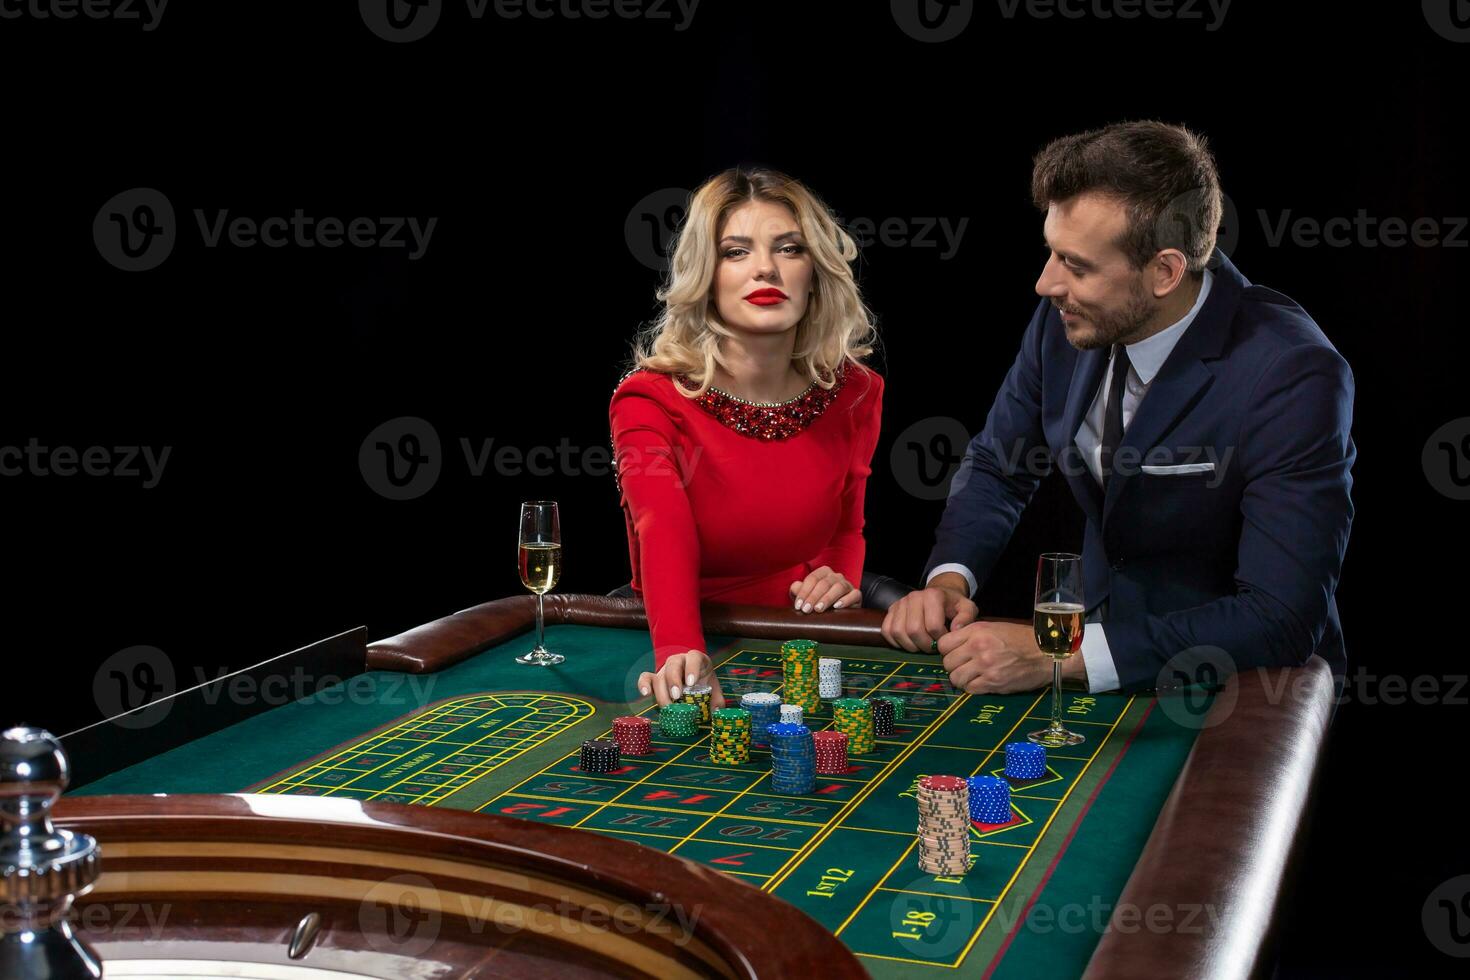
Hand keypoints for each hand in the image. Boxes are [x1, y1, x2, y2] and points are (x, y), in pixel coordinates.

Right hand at [637, 651, 728, 707]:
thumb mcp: (713, 687)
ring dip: (661, 691)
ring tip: (667, 706)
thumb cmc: (703, 682)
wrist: (691, 678)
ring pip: (659, 675)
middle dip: (673, 681)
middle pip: (673, 666)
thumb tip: (717, 712)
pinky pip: (646, 677)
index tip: (691, 682)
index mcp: (696, 659)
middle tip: (676, 696)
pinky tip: (646, 694)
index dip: (691, 668)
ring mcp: (665, 669)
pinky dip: (643, 684)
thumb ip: (717, 699)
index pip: (693, 657)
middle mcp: (679, 661)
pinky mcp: (655, 678)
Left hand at [789, 565, 860, 613]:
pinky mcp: (856, 595)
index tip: (798, 606)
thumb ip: (797, 590)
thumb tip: (795, 588)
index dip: (804, 592)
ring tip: (818, 609)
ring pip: (838, 587)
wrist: (835, 613)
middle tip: (806, 610)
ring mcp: (847, 584)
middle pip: (824, 583)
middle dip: (813, 597)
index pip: (812, 579)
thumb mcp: (805, 595)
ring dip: (827, 598)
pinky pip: (854, 594)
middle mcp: (836, 576)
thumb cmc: (817, 602)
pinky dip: (846, 600)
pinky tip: (837, 607)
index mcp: (823, 572)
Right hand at [881, 582, 979, 651]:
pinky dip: (896, 642)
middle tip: (933, 648)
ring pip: (898, 632)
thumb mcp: (967, 608)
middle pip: (913, 630)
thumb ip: (966, 618)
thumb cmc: (953, 604)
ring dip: (910, 645)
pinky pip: (887, 631)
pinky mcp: (891, 610)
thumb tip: (955, 630)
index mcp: (933, 595)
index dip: (940, 639)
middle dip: (924, 645)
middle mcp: (914, 597)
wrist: (938, 594)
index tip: (946, 640)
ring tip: (921, 645)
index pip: (933, 626)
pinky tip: (909, 642)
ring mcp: (900, 603)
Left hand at [938, 621, 1083, 693]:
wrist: (1046, 654)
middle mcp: (978, 648)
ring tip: (972, 676)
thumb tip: (952, 642)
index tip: (955, 653)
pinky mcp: (993, 683)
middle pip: (947, 662)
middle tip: (965, 666)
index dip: (947, 650)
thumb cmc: (1022, 639)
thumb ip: (972, 634)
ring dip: (961, 679)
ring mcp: (985, 666)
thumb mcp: (995, 628)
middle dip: (953, 666)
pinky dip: (973, 688)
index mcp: (977, 631)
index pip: (943, 644)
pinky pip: (970, 689)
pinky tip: (981, 682)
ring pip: (956, 678)